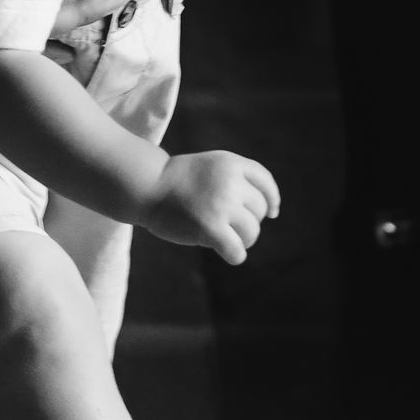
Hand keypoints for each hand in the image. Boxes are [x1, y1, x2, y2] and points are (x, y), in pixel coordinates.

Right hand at [142, 151, 279, 263]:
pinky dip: (236, 255)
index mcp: (232, 164)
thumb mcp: (211, 168)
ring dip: (243, 240)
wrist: (147, 186)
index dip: (272, 199)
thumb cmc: (177, 181)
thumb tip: (269, 210)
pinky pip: (237, 251)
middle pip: (260, 210)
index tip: (272, 212)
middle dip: (249, 221)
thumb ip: (236, 180)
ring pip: (252, 232)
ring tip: (226, 239)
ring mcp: (221, 205)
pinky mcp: (211, 228)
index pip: (265, 182)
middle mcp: (230, 182)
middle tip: (229, 226)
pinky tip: (229, 254)